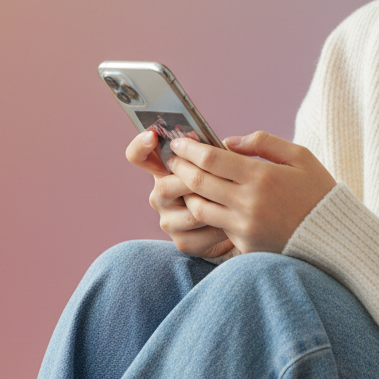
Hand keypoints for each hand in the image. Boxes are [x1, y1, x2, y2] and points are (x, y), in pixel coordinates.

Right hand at [125, 129, 234, 258]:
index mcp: (166, 170)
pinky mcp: (183, 242)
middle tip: (220, 179)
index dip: (139, 146)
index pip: (138, 157)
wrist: (240, 224)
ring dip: (215, 206)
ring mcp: (168, 220)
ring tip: (234, 202)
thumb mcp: (221, 164)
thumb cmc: (228, 186)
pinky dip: (222, 227)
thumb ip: (215, 153)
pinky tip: (232, 223)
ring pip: (190, 212)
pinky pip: (203, 233)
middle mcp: (160, 195)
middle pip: (164, 186)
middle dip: (195, 182)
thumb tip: (221, 142)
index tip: (152, 136)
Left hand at [167, 131, 336, 253]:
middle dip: (180, 167)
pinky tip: (205, 202)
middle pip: (199, 183)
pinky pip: (216, 227)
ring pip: (200, 208)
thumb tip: (227, 142)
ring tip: (184, 180)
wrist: (333, 236)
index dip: (189, 149)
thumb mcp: (299, 156)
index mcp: (262, 176)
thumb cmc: (317, 190)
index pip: (212, 160)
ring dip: (187, 193)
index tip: (178, 141)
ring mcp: (245, 228)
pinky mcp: (245, 245)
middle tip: (172, 158)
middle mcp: (249, 203)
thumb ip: (263, 143)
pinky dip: (207, 213)